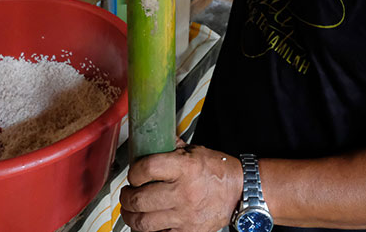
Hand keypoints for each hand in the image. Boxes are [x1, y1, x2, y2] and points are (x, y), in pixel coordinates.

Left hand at [120, 143, 242, 231]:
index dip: (133, 172)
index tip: (133, 174)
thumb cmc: (217, 171)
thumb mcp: (195, 151)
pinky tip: (148, 221)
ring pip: (143, 222)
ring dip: (131, 216)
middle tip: (128, 193)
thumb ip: (171, 147)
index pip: (147, 169)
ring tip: (131, 209)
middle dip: (126, 197)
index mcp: (185, 168)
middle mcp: (184, 192)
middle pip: (139, 199)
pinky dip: (148, 230)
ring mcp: (185, 215)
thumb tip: (149, 142)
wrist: (239, 192)